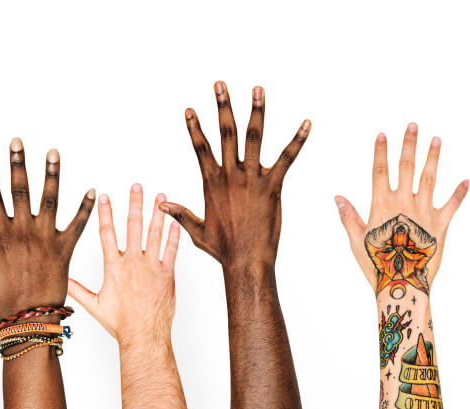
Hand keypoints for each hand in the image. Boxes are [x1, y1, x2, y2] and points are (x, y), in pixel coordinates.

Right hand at [0, 138, 94, 319]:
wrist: (32, 322)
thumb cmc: (4, 304)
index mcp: (3, 238)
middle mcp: (25, 234)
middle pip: (21, 191)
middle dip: (18, 164)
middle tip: (17, 142)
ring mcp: (47, 240)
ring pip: (50, 200)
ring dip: (52, 175)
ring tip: (53, 152)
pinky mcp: (66, 250)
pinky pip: (78, 225)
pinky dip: (85, 208)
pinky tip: (91, 189)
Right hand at [68, 184, 179, 345]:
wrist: (143, 335)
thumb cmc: (120, 324)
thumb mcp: (95, 306)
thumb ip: (79, 290)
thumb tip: (63, 282)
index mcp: (113, 267)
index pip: (107, 233)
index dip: (105, 212)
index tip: (104, 196)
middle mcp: (132, 263)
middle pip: (132, 226)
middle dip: (135, 203)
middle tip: (137, 186)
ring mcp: (151, 267)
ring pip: (154, 233)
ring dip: (157, 212)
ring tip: (160, 196)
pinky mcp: (167, 275)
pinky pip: (171, 250)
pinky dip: (174, 235)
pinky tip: (175, 222)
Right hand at [159, 82, 309, 269]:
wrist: (246, 261)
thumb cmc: (223, 249)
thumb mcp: (196, 231)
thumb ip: (180, 214)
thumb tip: (162, 206)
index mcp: (212, 183)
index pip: (201, 148)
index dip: (195, 128)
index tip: (191, 109)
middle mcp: (231, 176)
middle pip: (225, 133)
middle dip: (223, 107)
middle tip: (220, 85)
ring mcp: (252, 179)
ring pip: (254, 138)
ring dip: (256, 112)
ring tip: (258, 89)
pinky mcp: (273, 187)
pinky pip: (287, 158)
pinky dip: (297, 141)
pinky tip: (307, 124)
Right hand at [335, 124, 468, 295]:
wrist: (402, 283)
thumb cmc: (376, 265)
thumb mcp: (356, 241)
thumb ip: (349, 217)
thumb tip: (338, 197)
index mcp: (382, 206)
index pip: (380, 172)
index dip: (381, 152)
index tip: (382, 135)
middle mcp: (404, 204)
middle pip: (407, 167)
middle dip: (409, 145)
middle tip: (413, 125)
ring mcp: (424, 212)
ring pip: (430, 178)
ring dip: (433, 158)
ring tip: (437, 140)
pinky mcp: (441, 224)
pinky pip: (453, 204)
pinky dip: (460, 192)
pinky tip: (467, 180)